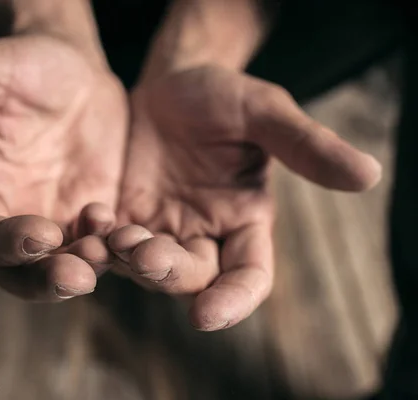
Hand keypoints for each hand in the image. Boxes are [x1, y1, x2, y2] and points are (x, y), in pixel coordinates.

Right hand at [0, 35, 127, 300]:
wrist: (73, 67)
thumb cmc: (22, 65)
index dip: (3, 244)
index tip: (41, 232)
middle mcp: (15, 216)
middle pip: (19, 272)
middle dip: (45, 280)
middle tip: (77, 276)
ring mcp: (57, 220)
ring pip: (64, 268)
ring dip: (85, 269)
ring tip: (107, 253)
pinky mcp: (93, 216)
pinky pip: (103, 247)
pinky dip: (115, 250)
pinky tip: (130, 234)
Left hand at [111, 64, 380, 329]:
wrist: (170, 83)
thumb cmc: (223, 96)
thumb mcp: (263, 112)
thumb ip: (305, 145)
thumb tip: (369, 175)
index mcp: (245, 222)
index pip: (247, 277)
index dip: (233, 301)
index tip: (206, 317)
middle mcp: (203, 236)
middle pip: (189, 278)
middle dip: (167, 272)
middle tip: (144, 247)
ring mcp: (160, 230)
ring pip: (144, 267)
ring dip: (128, 260)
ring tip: (113, 231)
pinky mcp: (123, 216)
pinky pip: (108, 243)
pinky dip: (97, 240)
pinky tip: (91, 219)